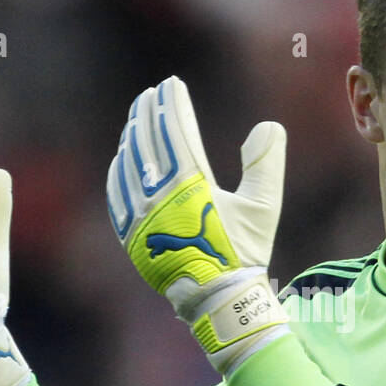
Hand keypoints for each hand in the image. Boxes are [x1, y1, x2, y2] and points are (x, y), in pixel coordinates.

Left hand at [106, 75, 288, 372]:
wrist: (216, 300)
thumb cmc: (242, 253)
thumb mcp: (263, 208)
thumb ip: (265, 164)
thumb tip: (268, 126)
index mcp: (191, 187)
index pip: (176, 133)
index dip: (173, 105)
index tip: (172, 85)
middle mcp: (159, 198)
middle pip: (147, 143)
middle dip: (148, 114)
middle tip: (151, 94)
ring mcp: (141, 217)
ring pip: (129, 165)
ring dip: (133, 137)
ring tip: (137, 119)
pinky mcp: (130, 235)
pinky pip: (117, 194)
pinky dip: (119, 170)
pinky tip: (123, 159)